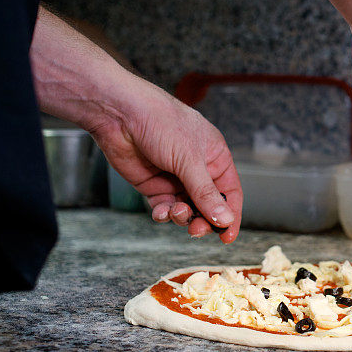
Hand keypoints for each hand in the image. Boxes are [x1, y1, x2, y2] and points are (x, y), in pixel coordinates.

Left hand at [88, 84, 242, 242]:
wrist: (121, 115)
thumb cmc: (162, 123)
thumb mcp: (189, 160)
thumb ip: (206, 193)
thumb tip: (225, 219)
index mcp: (215, 158)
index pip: (230, 192)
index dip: (230, 215)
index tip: (226, 236)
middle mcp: (197, 170)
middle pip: (208, 206)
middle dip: (203, 220)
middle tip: (196, 229)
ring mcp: (175, 178)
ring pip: (186, 210)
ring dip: (182, 216)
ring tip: (175, 211)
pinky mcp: (154, 185)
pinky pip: (165, 208)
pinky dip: (163, 214)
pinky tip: (160, 211)